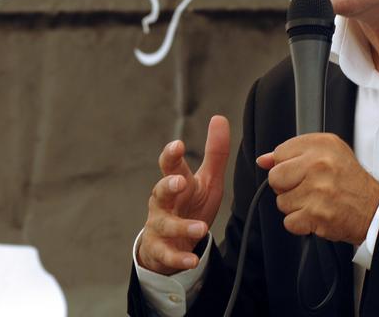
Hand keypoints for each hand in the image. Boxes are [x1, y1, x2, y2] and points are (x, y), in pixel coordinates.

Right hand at [137, 115, 229, 274]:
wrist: (172, 241)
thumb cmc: (189, 204)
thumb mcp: (206, 180)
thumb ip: (215, 152)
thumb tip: (219, 118)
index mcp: (175, 181)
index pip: (169, 165)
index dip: (171, 155)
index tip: (178, 145)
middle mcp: (163, 202)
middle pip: (160, 190)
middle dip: (168, 185)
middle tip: (180, 182)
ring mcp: (159, 225)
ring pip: (164, 224)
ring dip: (181, 226)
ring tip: (200, 229)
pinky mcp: (160, 250)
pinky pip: (167, 254)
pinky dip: (178, 258)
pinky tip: (192, 261)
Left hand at [257, 133, 378, 244]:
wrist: (376, 209)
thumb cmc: (350, 181)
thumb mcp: (327, 153)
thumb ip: (292, 153)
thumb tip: (263, 160)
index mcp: (321, 145)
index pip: (279, 153)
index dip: (286, 165)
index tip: (300, 171)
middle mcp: (318, 165)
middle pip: (275, 178)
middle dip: (286, 186)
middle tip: (305, 188)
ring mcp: (318, 191)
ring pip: (281, 201)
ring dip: (295, 206)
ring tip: (315, 202)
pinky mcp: (317, 215)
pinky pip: (289, 222)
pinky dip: (300, 223)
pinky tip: (315, 215)